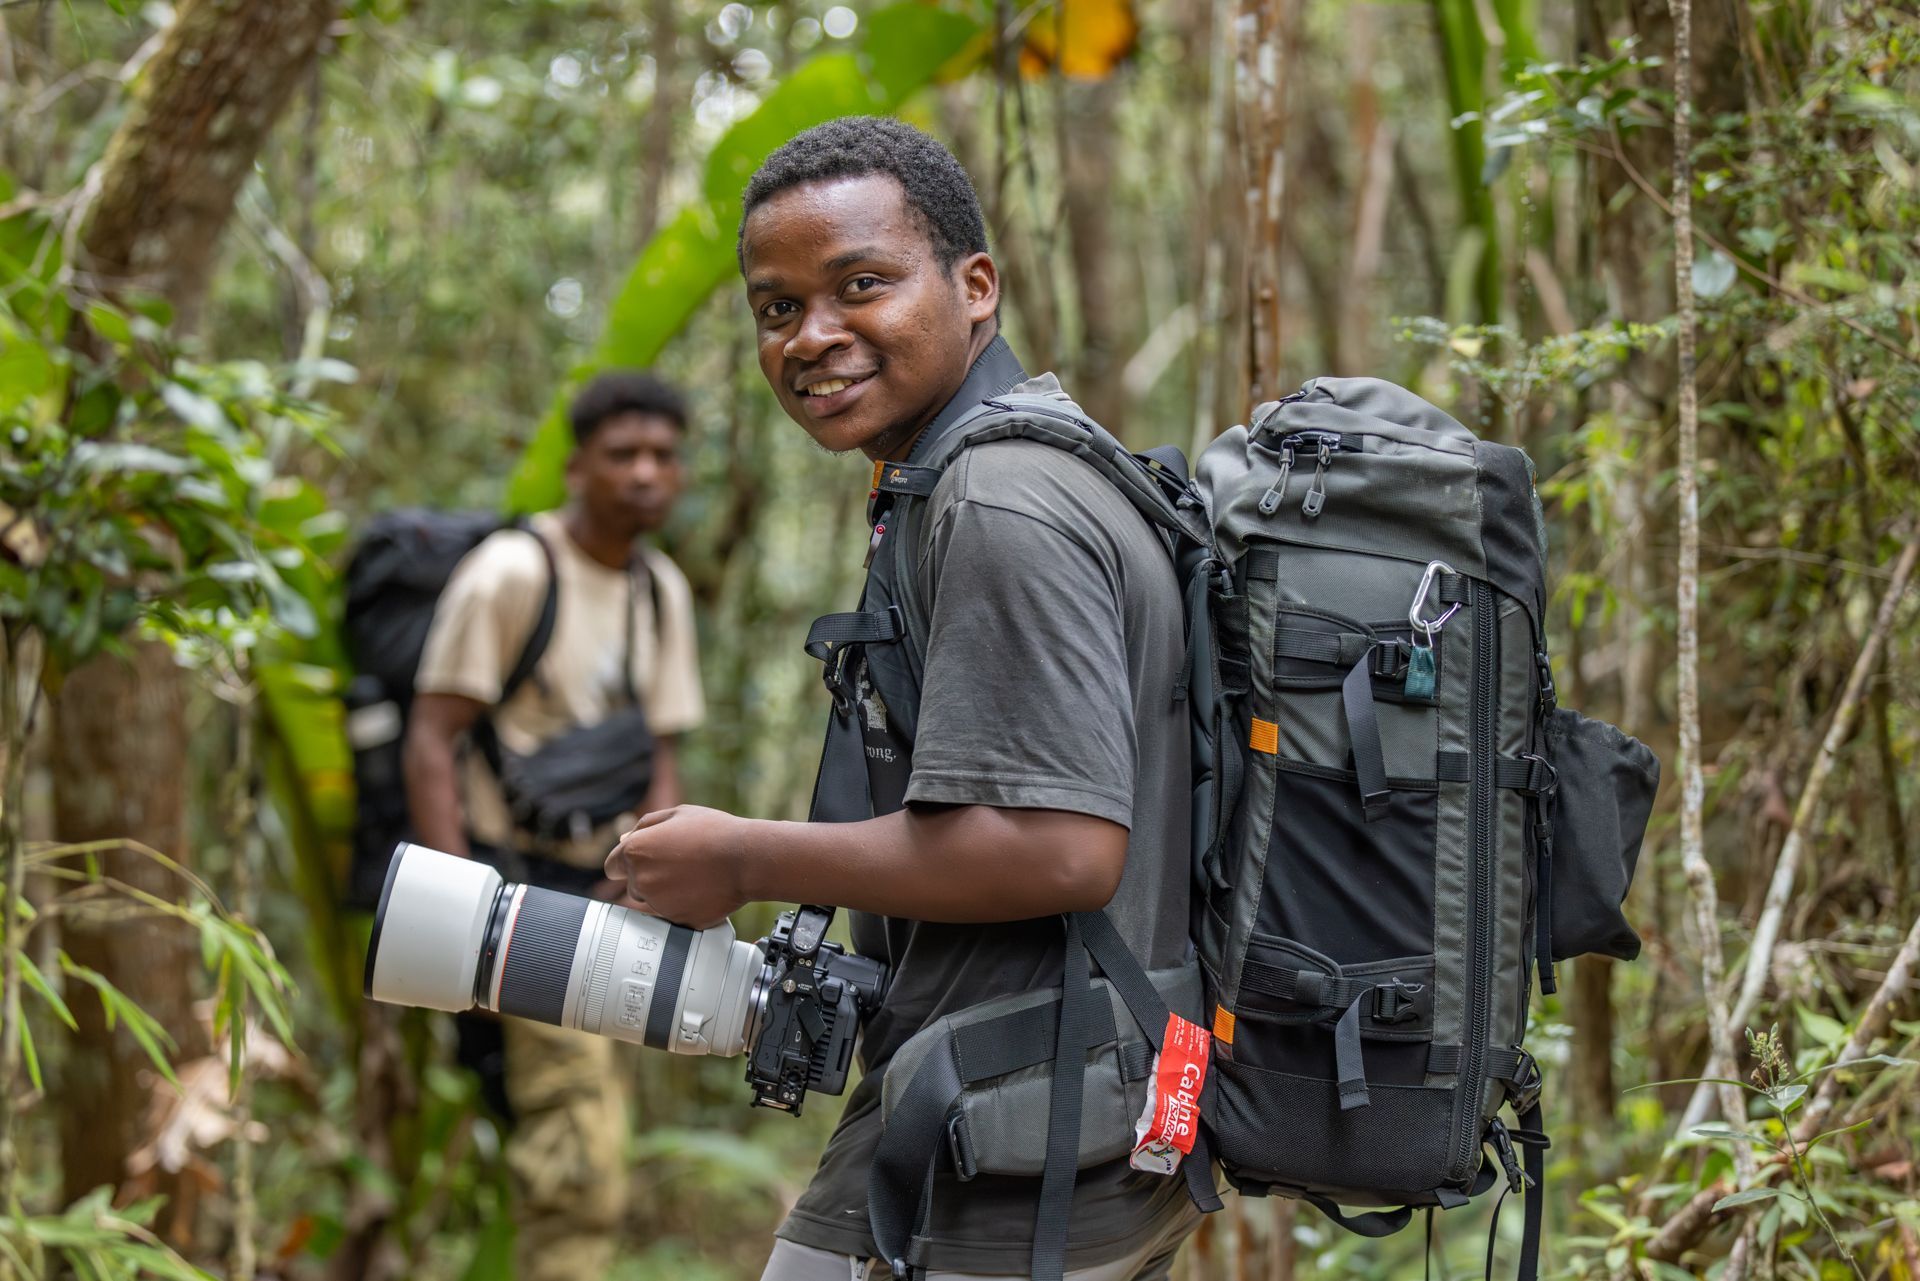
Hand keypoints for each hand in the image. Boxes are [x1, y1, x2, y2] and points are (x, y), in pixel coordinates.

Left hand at [603, 805, 750, 928]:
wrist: (747, 859)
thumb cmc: (715, 832)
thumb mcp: (678, 814)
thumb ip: (645, 826)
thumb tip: (626, 839)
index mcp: (636, 851)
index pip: (612, 866)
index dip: (627, 863)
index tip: (643, 862)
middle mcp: (642, 880)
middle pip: (633, 886)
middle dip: (649, 877)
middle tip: (679, 865)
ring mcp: (658, 904)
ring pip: (653, 902)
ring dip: (666, 893)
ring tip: (694, 875)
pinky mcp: (677, 921)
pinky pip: (673, 915)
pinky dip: (683, 906)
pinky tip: (701, 889)